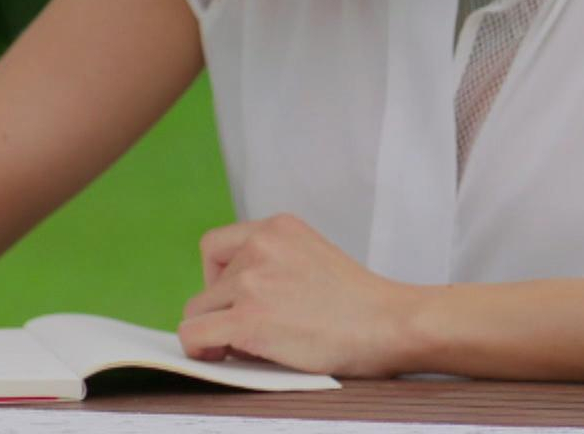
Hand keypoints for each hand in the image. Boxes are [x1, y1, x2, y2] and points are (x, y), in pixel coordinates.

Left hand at [178, 213, 421, 376]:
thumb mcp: (311, 257)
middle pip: (208, 283)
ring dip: (219, 330)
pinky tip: (220, 355)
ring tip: (256, 344)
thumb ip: (273, 264)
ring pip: (200, 310)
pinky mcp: (249, 318)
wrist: (389, 324)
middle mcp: (261, 245)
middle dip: (223, 309)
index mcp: (278, 227)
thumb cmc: (359, 304)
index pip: (216, 245)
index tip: (240, 299)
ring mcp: (253, 280)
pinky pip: (194, 333)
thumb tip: (226, 301)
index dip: (220, 277)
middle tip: (254, 329)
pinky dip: (200, 349)